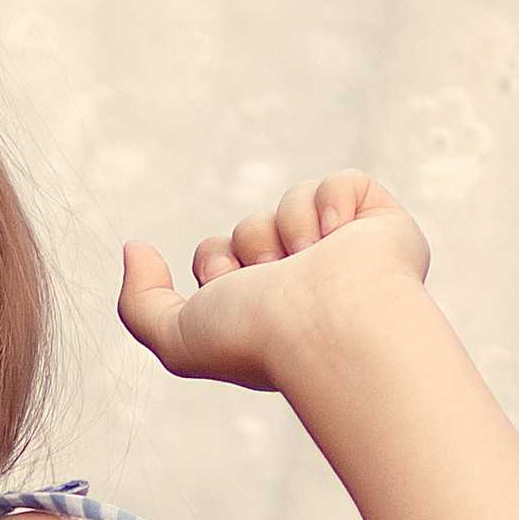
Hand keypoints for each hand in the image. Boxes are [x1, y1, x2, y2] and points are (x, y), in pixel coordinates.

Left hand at [117, 171, 429, 393]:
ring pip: (292, 199)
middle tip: (278, 278)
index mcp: (262, 311)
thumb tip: (136, 248)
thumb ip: (139, 303)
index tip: (236, 289)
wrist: (328, 325)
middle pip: (249, 225)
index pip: (218, 253)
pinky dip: (335, 201)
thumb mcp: (176, 337)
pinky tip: (342, 238)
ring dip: (289, 227)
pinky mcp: (382, 225)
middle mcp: (304, 284)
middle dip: (252, 244)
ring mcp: (346, 255)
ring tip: (313, 263)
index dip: (217, 262)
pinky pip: (344, 181)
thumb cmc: (256, 338)